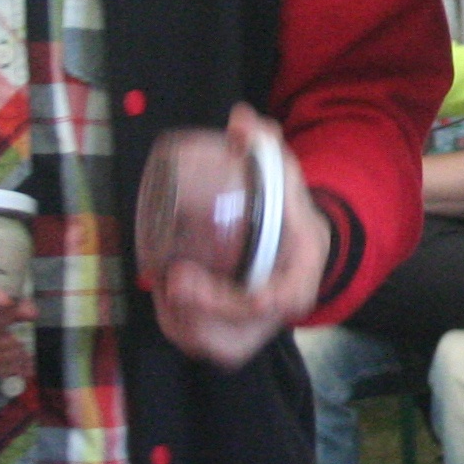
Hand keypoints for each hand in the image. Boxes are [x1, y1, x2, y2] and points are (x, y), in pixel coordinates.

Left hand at [145, 107, 324, 368]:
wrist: (301, 248)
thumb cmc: (290, 214)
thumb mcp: (285, 179)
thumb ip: (265, 148)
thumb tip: (238, 118)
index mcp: (299, 278)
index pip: (272, 301)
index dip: (228, 299)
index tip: (184, 276)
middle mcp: (278, 315)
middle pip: (235, 333)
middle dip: (196, 314)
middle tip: (169, 278)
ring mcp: (256, 331)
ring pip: (214, 345)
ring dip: (181, 321)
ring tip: (161, 282)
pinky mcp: (236, 338)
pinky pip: (202, 344)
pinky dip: (178, 326)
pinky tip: (164, 297)